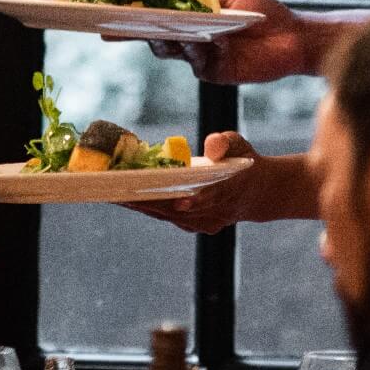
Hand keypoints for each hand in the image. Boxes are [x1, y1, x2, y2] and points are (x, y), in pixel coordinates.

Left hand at [123, 132, 265, 233]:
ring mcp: (203, 223)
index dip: (191, 200)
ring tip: (114, 193)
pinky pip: (165, 217)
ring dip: (141, 205)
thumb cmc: (242, 162)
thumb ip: (225, 143)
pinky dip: (146, 207)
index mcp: (228, 191)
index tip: (176, 200)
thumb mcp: (240, 145)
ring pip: (167, 215)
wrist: (256, 193)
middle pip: (177, 209)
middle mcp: (214, 213)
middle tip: (120, 192)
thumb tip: (211, 144)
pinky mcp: (192, 225)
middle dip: (150, 200)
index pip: (208, 197)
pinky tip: (125, 197)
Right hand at [145, 0, 317, 83]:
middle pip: (160, 38)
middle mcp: (193, 41)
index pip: (161, 18)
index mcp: (194, 21)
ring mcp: (202, 58)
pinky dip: (199, 49)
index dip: (141, 15)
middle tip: (136, 23)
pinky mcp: (215, 73)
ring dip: (171, 38)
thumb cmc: (264, 13)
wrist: (293, 37)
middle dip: (146, 30)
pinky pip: (198, 62)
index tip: (124, 9)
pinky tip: (207, 39)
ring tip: (170, 28)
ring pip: (175, 51)